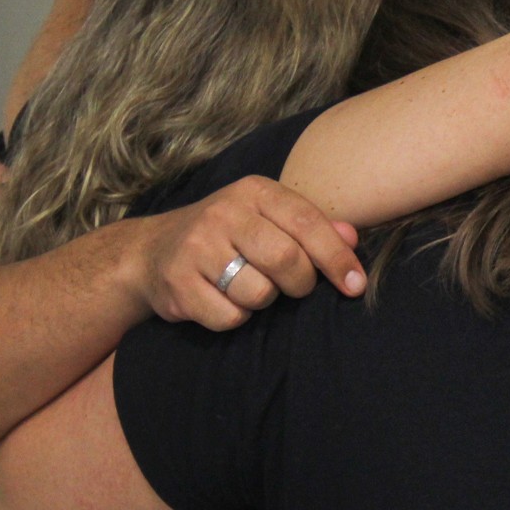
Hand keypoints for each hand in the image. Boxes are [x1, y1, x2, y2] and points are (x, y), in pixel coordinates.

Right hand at [126, 175, 366, 330]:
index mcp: (254, 192)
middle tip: (293, 287)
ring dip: (264, 301)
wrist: (153, 252)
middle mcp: (223, 213)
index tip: (355, 286)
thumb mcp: (269, 219)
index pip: (308, 223)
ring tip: (248, 287)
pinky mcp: (178, 284)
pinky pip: (230, 318)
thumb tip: (353, 238)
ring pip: (259, 294)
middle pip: (286, 260)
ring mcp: (196, 248)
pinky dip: (235, 318)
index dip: (337, 258)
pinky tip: (222, 300)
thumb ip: (312, 227)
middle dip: (300, 284)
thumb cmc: (229, 236)